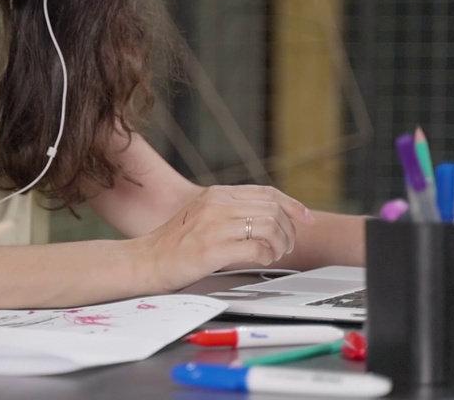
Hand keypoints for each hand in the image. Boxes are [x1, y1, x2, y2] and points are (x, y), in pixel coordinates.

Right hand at [135, 185, 315, 292]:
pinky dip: (266, 256)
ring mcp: (214, 225)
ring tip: (273, 255)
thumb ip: (232, 211)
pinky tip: (260, 261)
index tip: (306, 217)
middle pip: (272, 209)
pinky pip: (256, 249)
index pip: (266, 192)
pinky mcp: (212, 248)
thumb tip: (270, 216)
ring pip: (269, 226)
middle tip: (285, 246)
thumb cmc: (176, 244)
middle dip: (288, 230)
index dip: (292, 204)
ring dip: (279, 244)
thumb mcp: (204, 215)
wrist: (148, 261)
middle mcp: (216, 205)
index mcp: (216, 194)